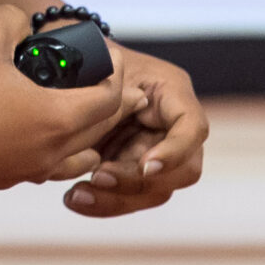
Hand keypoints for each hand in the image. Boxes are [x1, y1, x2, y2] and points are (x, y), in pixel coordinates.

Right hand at [0, 5, 123, 194]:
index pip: (110, 99)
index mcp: (58, 119)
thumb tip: (22, 23)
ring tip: (86, 117)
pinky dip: (59, 151)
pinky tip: (39, 133)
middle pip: (100, 132)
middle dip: (115, 105)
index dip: (118, 72)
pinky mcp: (2, 179)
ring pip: (76, 158)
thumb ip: (14, 19)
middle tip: (120, 86)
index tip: (114, 54)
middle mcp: (50, 152)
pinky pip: (47, 167)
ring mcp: (26, 171)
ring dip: (90, 137)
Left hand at [62, 44, 206, 218]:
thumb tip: (108, 94)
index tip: (146, 165)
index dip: (175, 151)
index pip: (192, 128)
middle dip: (138, 180)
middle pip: (180, 170)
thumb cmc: (90, 61)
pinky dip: (103, 202)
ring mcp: (157, 153)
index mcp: (172, 94)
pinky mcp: (134, 171)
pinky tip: (75, 199)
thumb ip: (107, 80)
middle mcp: (173, 128)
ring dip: (117, 198)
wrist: (71, 74)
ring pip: (154, 191)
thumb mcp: (100, 64)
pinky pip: (129, 197)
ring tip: (78, 195)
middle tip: (98, 176)